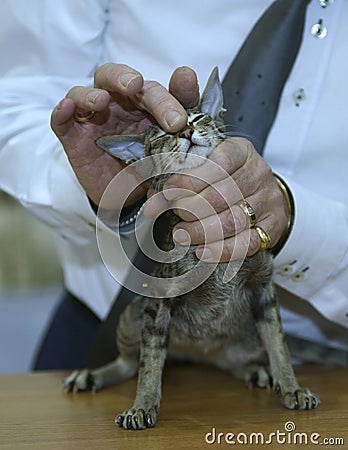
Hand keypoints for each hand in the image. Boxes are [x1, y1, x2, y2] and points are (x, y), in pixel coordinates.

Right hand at [50, 63, 198, 205]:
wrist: (130, 196)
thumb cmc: (149, 163)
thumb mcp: (169, 143)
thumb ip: (181, 110)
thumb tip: (187, 74)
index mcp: (142, 103)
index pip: (151, 90)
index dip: (166, 98)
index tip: (180, 120)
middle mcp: (115, 105)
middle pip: (116, 80)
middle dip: (127, 81)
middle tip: (138, 87)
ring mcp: (91, 119)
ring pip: (83, 93)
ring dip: (91, 94)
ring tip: (102, 100)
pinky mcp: (72, 137)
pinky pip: (61, 120)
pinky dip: (62, 111)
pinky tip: (67, 107)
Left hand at [145, 138, 288, 261]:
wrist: (263, 193)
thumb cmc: (228, 178)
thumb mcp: (206, 167)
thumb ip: (179, 180)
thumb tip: (152, 204)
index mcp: (241, 151)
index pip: (218, 162)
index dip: (190, 178)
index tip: (168, 191)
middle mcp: (258, 173)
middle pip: (223, 194)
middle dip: (192, 208)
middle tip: (174, 215)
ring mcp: (268, 200)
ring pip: (234, 220)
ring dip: (202, 231)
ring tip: (181, 235)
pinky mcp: (274, 226)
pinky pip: (248, 242)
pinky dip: (223, 250)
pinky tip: (203, 252)